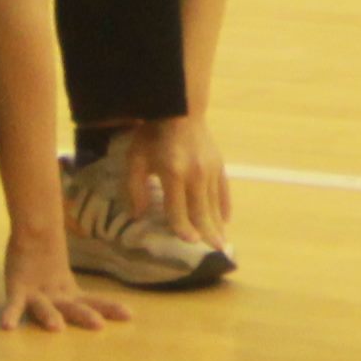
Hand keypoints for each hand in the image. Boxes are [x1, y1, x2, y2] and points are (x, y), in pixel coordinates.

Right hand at [0, 231, 127, 333]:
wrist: (33, 231)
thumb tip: (101, 306)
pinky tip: (6, 326)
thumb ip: (79, 298)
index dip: (109, 308)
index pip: (93, 301)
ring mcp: (36, 292)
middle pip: (72, 306)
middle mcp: (56, 295)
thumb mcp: (64, 282)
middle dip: (85, 316)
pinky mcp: (17, 289)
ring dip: (50, 316)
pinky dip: (10, 313)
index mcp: (70, 293)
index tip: (129, 316)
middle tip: (98, 326)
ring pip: (44, 306)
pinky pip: (13, 304)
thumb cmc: (47, 263)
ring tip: (56, 328)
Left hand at [117, 114, 233, 241]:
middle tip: (216, 250)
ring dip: (217, 224)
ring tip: (221, 241)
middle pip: (201, 211)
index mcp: (173, 173)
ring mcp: (210, 170)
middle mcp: (195, 174)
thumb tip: (137, 215)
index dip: (183, 228)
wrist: (180, 109)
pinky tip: (226, 219)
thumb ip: (134, 187)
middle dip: (208, 233)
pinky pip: (224, 190)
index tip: (189, 243)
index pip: (178, 209)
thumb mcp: (135, 158)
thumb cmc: (153, 135)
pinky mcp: (219, 165)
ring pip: (214, 203)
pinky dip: (225, 206)